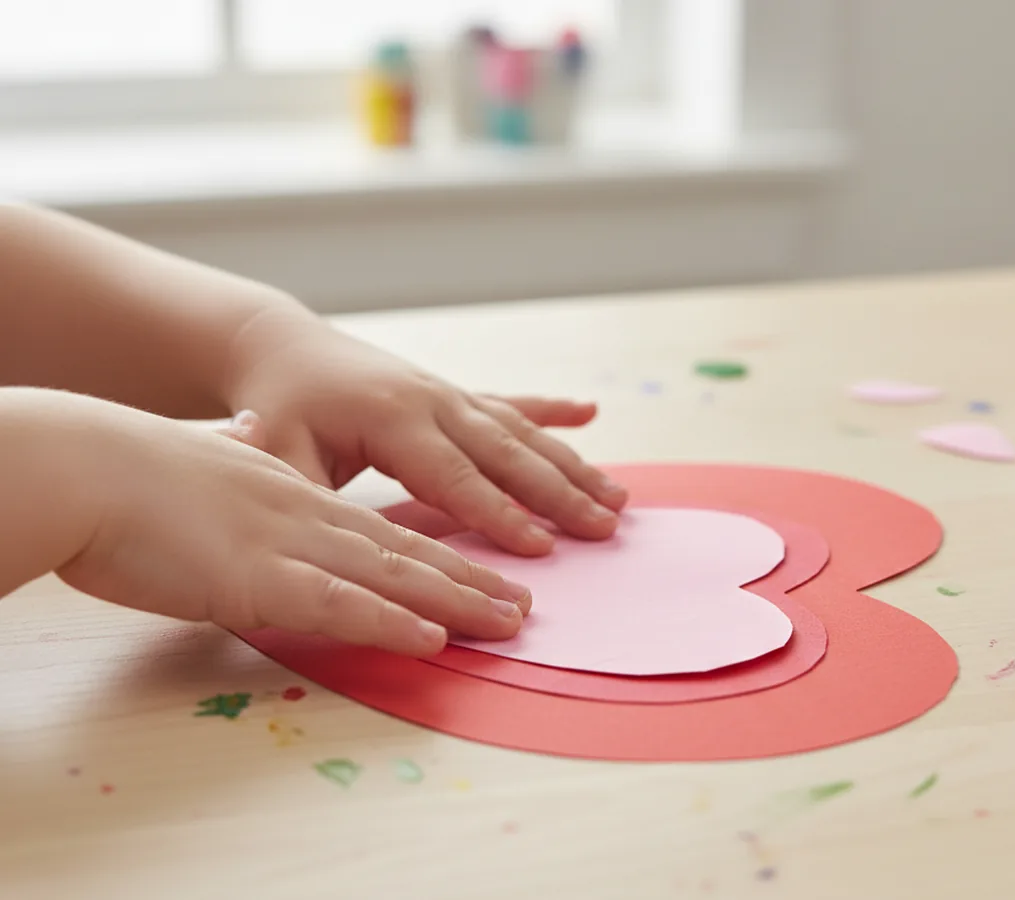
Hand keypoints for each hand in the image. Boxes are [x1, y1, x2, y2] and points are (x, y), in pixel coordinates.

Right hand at [36, 393, 530, 655]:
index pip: (385, 529)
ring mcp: (289, 543)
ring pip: (393, 574)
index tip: (484, 571)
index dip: (440, 553)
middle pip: (407, 551)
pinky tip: (435, 637)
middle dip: (472, 579)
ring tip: (511, 621)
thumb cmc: (133, 475)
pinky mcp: (258, 576)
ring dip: (457, 601)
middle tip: (526, 605)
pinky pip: (341, 604)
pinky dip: (392, 621)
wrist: (83, 463)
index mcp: (296, 495)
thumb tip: (246, 441)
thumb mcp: (210, 474)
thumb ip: (241, 470)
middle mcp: (308, 515)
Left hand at [227, 312, 628, 555]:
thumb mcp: (277, 449)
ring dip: (571, 464)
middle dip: (559, 493)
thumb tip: (324, 540)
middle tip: (604, 527)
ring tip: (618, 497)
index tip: (540, 546)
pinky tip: (590, 414)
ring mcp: (448, 393)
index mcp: (392, 419)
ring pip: (521, 432)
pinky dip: (552, 410)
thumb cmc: (278, 404)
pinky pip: (511, 402)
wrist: (282, 345)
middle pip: (507, 453)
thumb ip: (304, 491)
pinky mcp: (452, 392)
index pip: (454, 477)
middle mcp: (432, 401)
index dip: (498, 513)